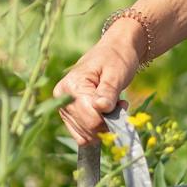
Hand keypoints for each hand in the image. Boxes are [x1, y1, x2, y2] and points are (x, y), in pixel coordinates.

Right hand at [53, 24, 141, 144]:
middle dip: (108, 123)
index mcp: (72, 86)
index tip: (123, 105)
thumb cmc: (116, 59)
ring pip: (85, 135)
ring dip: (103, 127)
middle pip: (87, 129)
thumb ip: (108, 91)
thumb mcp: (116, 72)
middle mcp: (63, 98)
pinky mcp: (69, 114)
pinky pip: (82, 135)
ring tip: (113, 107)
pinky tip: (105, 114)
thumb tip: (101, 108)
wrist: (113, 50)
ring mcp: (64, 107)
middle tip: (119, 105)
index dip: (110, 119)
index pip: (91, 118)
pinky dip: (97, 130)